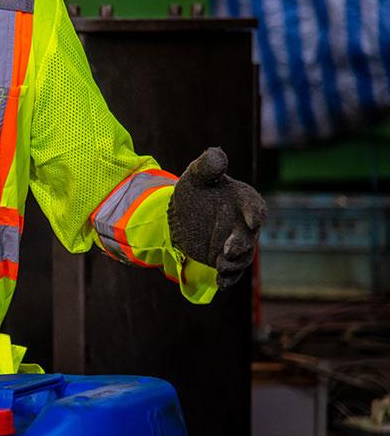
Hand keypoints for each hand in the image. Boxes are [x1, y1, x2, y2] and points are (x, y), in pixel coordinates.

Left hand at [167, 147, 266, 288]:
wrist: (181, 214)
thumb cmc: (194, 190)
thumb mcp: (195, 176)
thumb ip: (207, 166)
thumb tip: (216, 152)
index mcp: (243, 199)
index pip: (255, 206)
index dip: (254, 213)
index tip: (252, 220)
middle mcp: (245, 223)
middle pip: (249, 236)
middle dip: (242, 244)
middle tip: (229, 249)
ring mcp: (236, 242)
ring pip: (242, 256)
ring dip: (235, 263)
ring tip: (222, 266)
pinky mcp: (225, 258)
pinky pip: (231, 270)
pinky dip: (228, 278)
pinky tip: (221, 283)